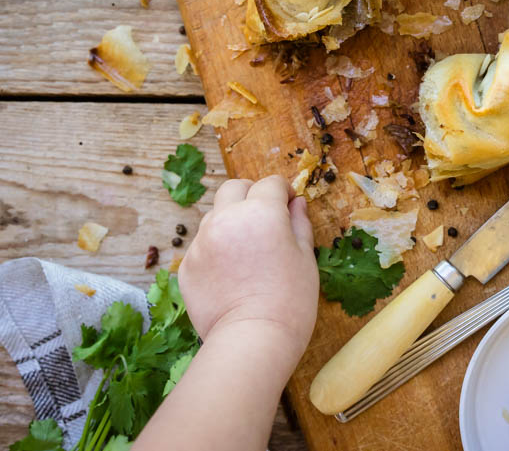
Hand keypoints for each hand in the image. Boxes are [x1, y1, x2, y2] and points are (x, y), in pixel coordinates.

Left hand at [179, 175, 318, 371]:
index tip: (288, 205)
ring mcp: (202, 243)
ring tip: (246, 251)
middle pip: (234, 188)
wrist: (253, 341)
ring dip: (231, 221)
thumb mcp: (305, 258)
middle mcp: (226, 219)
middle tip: (265, 218)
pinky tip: (231, 275)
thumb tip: (296, 203)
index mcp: (261, 212)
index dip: (282, 192)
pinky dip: (216, 251)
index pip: (270, 184)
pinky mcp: (187, 267)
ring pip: (215, 216)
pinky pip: (202, 246)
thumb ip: (299, 223)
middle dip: (251, 195)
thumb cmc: (290, 300)